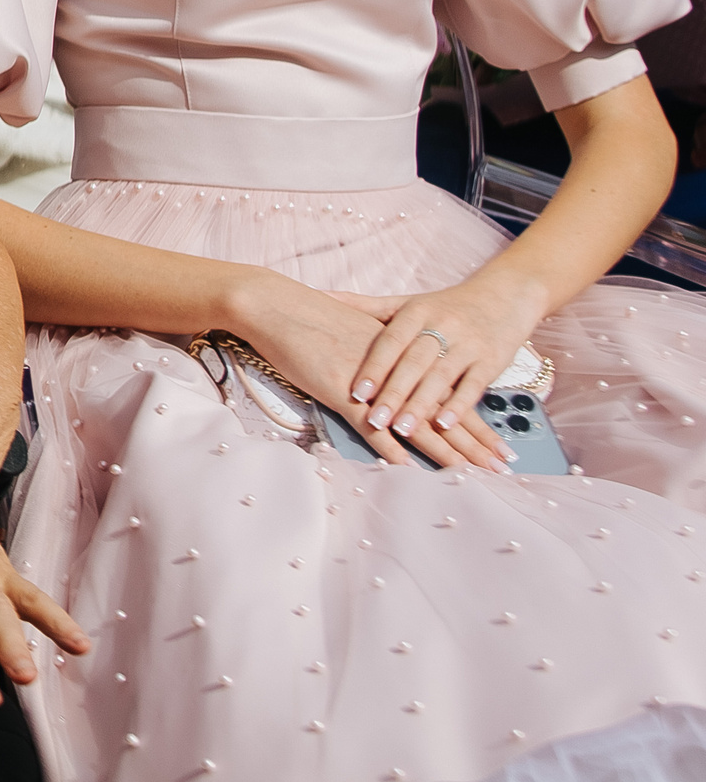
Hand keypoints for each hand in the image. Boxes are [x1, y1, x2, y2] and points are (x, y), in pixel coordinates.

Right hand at [226, 273, 509, 469]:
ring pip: (417, 423)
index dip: (475, 420)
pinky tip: (410, 467)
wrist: (278, 307)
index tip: (500, 442)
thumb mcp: (357, 331)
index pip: (449, 394)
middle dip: (475, 442)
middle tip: (504, 466)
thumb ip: (382, 355)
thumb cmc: (312, 318)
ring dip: (447, 451)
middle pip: (443, 412)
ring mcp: (372, 386)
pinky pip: (372, 428)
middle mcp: (395, 372)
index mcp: (403, 356)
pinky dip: (391, 448)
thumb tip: (397, 376)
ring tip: (475, 474)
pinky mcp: (344, 395)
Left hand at [336, 267, 545, 461]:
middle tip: (374, 421)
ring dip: (422, 406)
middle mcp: (443, 326)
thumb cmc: (446, 306)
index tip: (356, 393)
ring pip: (441, 378)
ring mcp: (469, 344)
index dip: (373, 368)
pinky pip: (474, 386)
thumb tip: (317, 294)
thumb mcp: (407, 303)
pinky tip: (444, 424)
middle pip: (414, 363)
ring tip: (403, 430)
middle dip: (393, 394)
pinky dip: (459, 406)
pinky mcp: (492, 361)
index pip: (390, 341)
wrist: (506, 294)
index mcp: (416, 312)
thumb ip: (364, 305)